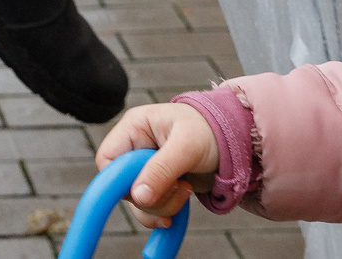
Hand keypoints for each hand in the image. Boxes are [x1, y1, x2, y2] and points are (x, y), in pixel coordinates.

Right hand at [94, 101, 218, 228]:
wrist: (234, 140)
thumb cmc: (209, 131)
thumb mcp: (187, 147)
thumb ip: (161, 169)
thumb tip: (139, 198)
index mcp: (134, 128)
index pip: (107, 159)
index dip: (120, 180)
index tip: (146, 189)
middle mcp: (136, 148)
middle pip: (123, 186)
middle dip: (151, 196)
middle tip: (179, 188)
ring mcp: (146, 168)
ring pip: (138, 202)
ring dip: (162, 206)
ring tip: (186, 189)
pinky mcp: (158, 185)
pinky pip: (151, 208)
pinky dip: (165, 213)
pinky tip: (181, 207)